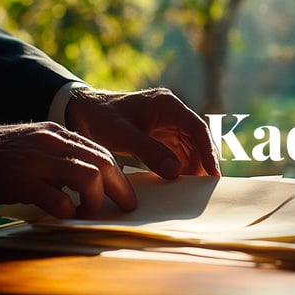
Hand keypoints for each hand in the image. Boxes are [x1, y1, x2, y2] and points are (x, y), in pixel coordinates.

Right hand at [0, 121, 135, 217]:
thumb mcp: (31, 146)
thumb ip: (57, 158)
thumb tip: (84, 183)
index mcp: (56, 133)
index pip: (100, 151)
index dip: (119, 174)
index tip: (127, 193)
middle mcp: (51, 141)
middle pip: (102, 163)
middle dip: (120, 188)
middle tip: (127, 207)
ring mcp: (37, 159)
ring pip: (87, 177)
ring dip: (96, 201)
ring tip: (91, 215)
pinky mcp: (20, 180)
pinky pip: (57, 198)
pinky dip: (67, 211)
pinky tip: (64, 217)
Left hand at [64, 87, 220, 178]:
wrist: (82, 113)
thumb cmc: (101, 117)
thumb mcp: (123, 135)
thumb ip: (149, 151)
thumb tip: (175, 171)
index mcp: (167, 104)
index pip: (196, 128)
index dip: (207, 151)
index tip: (212, 173)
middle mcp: (171, 113)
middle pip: (197, 140)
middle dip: (202, 163)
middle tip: (205, 188)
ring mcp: (167, 126)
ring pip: (189, 149)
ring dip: (192, 167)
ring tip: (194, 190)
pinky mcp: (160, 138)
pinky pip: (176, 154)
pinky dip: (179, 169)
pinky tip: (179, 185)